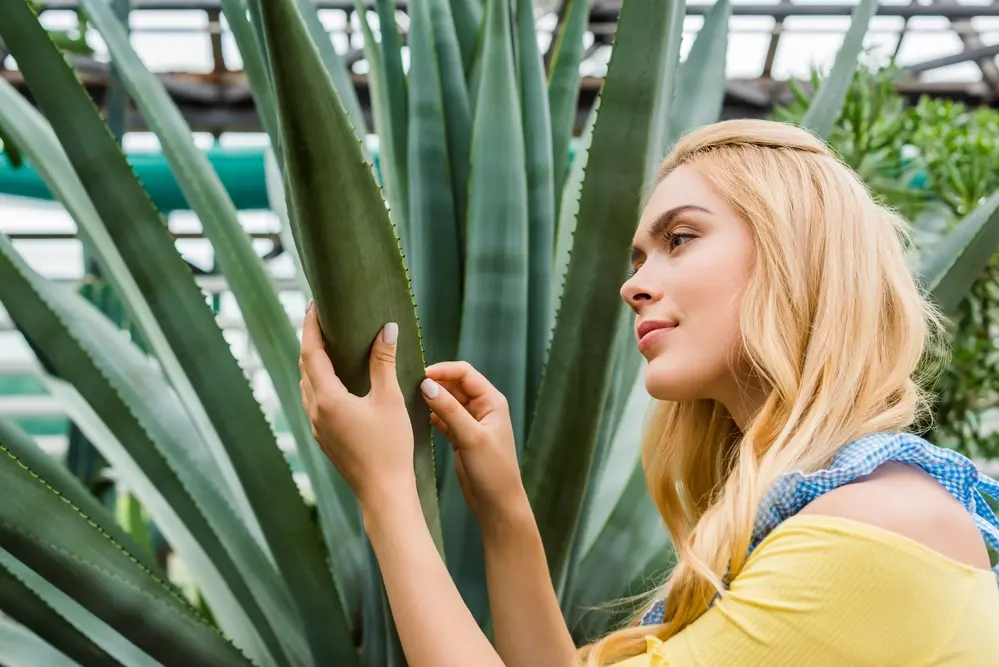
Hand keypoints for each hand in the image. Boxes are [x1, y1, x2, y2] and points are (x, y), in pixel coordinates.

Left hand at [299, 301, 415, 507]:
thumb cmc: (390, 447)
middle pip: (304, 366)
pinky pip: (314, 400)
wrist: (384, 492)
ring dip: (313, 361)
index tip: (313, 304)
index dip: (310, 326)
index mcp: (327, 398)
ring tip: (328, 343)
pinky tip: (336, 380)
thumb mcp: (390, 400)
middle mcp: (315, 410)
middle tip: (321, 318)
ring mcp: (318, 426)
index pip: (310, 352)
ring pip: (307, 385)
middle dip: (310, 340)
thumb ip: (384, 362)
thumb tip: (387, 329)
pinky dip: (320, 381)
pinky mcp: (325, 437)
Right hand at [420, 362, 525, 521]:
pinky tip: (415, 416)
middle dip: (434, 383)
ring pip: (447, 401)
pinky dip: (431, 415)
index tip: (419, 374)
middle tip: (408, 385)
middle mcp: (482, 407)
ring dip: (431, 399)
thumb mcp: (471, 437)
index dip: (442, 370)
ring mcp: (470, 422)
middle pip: (454, 384)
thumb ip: (449, 410)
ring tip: (408, 398)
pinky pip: (443, 418)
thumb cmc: (492, 470)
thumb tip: (426, 385)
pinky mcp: (460, 436)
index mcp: (492, 401)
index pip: (464, 373)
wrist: (497, 503)